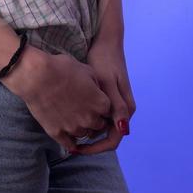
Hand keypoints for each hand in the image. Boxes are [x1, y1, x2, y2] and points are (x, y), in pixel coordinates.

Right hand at [2, 45, 112, 154]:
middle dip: (93, 118)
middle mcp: (90, 119)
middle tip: (82, 107)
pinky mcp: (58, 133)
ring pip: (84, 134)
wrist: (37, 75)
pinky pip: (69, 145)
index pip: (108, 111)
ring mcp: (74, 128)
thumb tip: (98, 91)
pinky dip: (70, 142)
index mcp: (101, 103)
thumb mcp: (86, 70)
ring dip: (81, 127)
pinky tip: (67, 135)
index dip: (100, 105)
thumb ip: (97, 84)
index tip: (93, 100)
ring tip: (72, 116)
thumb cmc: (61, 68)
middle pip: (98, 125)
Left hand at [73, 35, 136, 155]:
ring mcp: (115, 104)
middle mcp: (123, 110)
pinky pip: (98, 116)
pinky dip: (86, 119)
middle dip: (89, 141)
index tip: (78, 149)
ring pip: (101, 126)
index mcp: (125, 109)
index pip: (113, 139)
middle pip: (106, 135)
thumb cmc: (105, 60)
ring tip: (68, 131)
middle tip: (69, 143)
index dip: (96, 148)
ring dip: (87, 131)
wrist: (105, 42)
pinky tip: (72, 117)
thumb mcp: (108, 83)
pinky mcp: (107, 98)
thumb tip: (123, 130)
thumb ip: (116, 106)